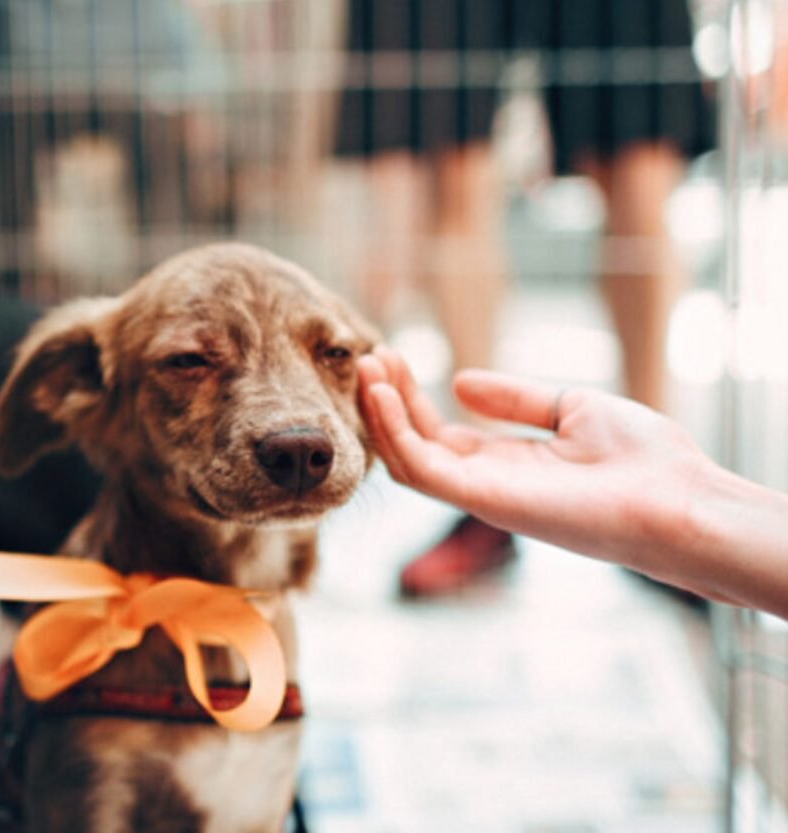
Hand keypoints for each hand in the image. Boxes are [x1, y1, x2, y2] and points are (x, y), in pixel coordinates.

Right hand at [356, 347, 737, 602]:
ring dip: (381, 413)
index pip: (439, 434)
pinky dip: (395, 431)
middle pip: (414, 444)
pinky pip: (421, 468)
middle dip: (387, 401)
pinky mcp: (483, 501)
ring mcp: (483, 494)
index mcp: (508, 465)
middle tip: (370, 357)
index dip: (410, 397)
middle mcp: (488, 483)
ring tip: (368, 366)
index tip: (392, 356)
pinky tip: (383, 393)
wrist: (680, 499)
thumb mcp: (574, 408)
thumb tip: (459, 383)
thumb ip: (516, 400)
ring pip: (406, 459)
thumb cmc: (644, 460)